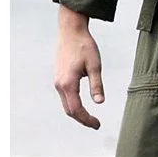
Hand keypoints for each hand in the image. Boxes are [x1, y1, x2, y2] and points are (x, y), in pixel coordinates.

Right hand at [54, 6, 104, 129]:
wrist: (71, 32)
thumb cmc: (85, 46)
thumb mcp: (95, 65)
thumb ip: (97, 85)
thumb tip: (100, 102)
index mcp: (68, 83)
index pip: (76, 109)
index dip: (87, 119)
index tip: (97, 125)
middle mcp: (59, 84)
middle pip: (69, 110)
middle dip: (82, 119)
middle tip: (96, 124)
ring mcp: (57, 81)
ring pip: (66, 104)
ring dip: (77, 113)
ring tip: (90, 118)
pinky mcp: (58, 78)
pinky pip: (64, 96)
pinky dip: (73, 104)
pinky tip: (83, 105)